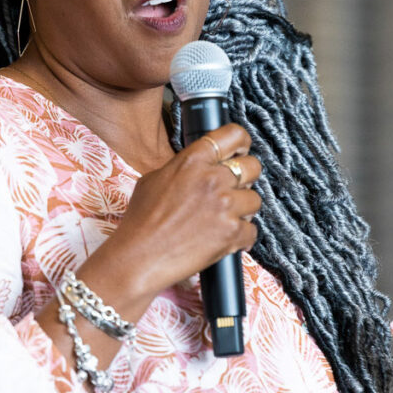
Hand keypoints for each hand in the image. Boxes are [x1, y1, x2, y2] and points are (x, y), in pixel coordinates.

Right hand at [108, 123, 262, 294]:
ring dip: (243, 210)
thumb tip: (196, 168)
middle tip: (234, 190)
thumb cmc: (140, 221)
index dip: (241, 142)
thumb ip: (181, 168)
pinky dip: (241, 238)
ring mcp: (224, 205)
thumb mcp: (154, 179)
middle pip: (253, 166)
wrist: (138, 257)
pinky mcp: (231, 233)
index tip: (241, 151)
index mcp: (193, 160)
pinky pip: (251, 231)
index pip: (233, 135)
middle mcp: (212, 178)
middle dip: (247, 178)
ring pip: (255, 200)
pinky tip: (226, 240)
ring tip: (224, 220)